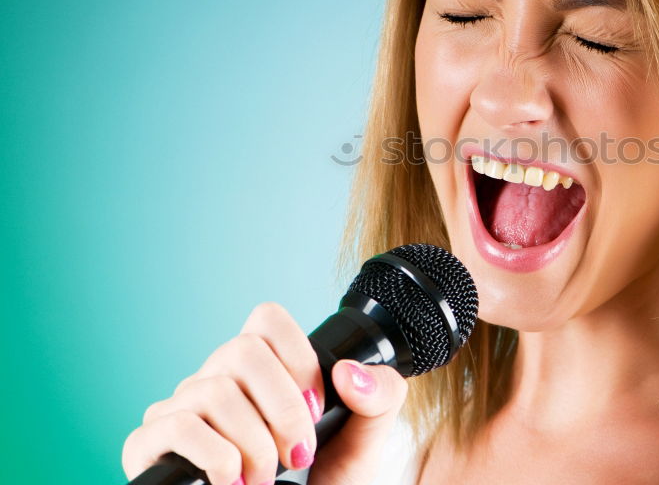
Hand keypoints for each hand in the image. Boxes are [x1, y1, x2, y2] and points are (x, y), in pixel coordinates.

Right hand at [122, 302, 408, 484]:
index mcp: (261, 371)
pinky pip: (175, 425)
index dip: (298, 359)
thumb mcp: (362, 445)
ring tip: (265, 480)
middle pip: (241, 351)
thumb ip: (379, 399)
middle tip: (298, 454)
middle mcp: (215, 380)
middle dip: (282, 409)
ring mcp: (179, 410)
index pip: (266, 320)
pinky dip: (215, 456)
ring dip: (253, 444)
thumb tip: (349, 372)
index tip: (317, 409)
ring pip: (213, 391)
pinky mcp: (149, 446)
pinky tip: (232, 482)